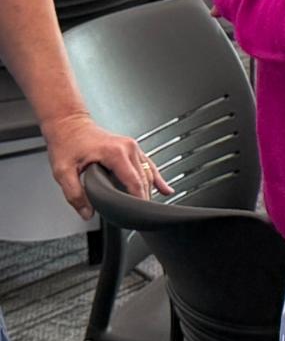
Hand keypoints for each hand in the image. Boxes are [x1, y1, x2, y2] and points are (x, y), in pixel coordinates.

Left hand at [43, 111, 169, 215]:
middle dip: (143, 198)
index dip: (138, 199)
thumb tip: (86, 213)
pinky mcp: (132, 148)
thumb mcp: (62, 171)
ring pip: (149, 173)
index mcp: (115, 153)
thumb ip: (74, 194)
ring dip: (150, 190)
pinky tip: (165, 189)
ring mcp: (132, 147)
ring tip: (147, 208)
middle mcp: (129, 148)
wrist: (69, 123)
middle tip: (139, 216)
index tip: (139, 213)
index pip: (134, 181)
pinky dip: (157, 178)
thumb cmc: (66, 143)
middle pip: (144, 179)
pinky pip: (148, 165)